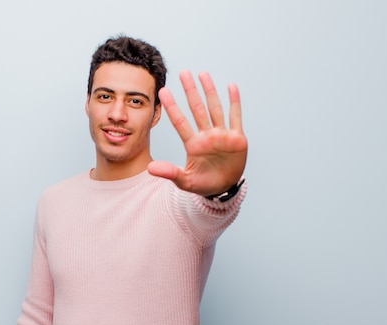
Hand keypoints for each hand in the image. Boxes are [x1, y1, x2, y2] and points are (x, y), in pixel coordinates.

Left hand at [148, 70, 247, 195]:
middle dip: (190, 91)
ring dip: (209, 91)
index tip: (163, 92)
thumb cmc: (203, 184)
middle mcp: (206, 136)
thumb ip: (169, 173)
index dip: (172, 107)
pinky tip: (230, 86)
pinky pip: (235, 117)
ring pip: (214, 108)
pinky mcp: (236, 138)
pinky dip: (234, 102)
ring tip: (202, 74)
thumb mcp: (185, 181)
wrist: (223, 189)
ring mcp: (221, 135)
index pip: (180, 122)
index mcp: (193, 144)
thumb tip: (149, 169)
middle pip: (197, 109)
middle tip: (183, 73)